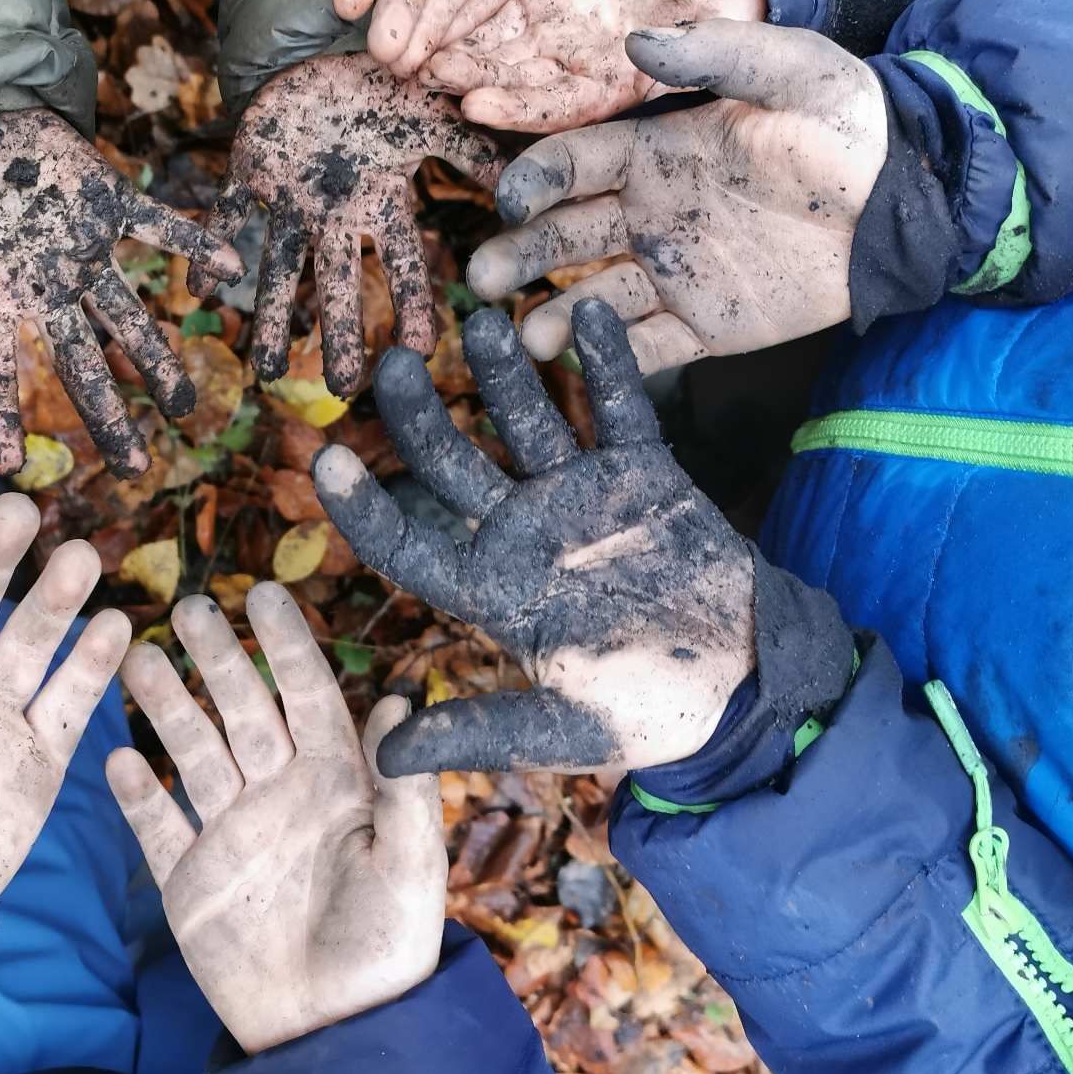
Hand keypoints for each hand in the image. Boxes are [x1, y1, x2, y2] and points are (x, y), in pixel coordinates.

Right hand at [0, 111, 243, 477]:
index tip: (5, 469)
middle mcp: (45, 285)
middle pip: (79, 362)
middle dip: (106, 414)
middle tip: (135, 468)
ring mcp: (82, 250)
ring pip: (127, 313)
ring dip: (157, 354)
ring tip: (190, 402)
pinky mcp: (110, 203)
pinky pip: (159, 228)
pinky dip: (194, 242)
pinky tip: (236, 267)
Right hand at [107, 585, 444, 1051]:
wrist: (334, 1032)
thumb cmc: (387, 949)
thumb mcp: (409, 867)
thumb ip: (404, 787)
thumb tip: (404, 699)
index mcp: (337, 783)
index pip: (308, 697)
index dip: (286, 646)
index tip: (265, 593)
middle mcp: (281, 795)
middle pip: (242, 711)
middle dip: (217, 658)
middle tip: (189, 605)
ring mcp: (232, 834)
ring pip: (193, 753)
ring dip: (169, 707)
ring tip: (137, 657)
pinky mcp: (192, 881)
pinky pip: (158, 827)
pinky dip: (136, 795)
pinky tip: (115, 757)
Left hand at [190, 54, 501, 394]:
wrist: (324, 44)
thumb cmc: (385, 83)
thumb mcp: (433, 115)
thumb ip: (472, 151)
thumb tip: (524, 184)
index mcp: (379, 202)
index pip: (399, 264)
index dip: (408, 305)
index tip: (414, 353)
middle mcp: (336, 212)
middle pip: (339, 282)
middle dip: (341, 333)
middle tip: (341, 387)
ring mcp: (291, 197)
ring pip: (281, 266)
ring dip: (274, 317)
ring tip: (266, 372)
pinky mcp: (251, 170)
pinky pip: (227, 214)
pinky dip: (212, 248)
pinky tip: (200, 289)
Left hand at [315, 302, 756, 775]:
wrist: (746, 688)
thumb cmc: (647, 717)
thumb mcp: (559, 730)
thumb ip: (477, 731)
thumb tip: (382, 763)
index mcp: (493, 591)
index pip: (410, 544)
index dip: (367, 506)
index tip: (326, 458)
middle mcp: (524, 534)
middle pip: (454, 467)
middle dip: (421, 417)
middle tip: (392, 364)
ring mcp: (580, 498)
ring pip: (528, 423)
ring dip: (505, 375)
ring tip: (481, 323)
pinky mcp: (642, 475)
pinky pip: (618, 408)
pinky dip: (606, 362)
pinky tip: (584, 310)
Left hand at [426, 0, 766, 130]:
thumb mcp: (728, 9)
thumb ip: (702, 42)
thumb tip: (657, 57)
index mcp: (624, 84)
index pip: (564, 107)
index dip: (519, 109)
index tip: (477, 106)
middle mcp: (582, 69)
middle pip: (517, 84)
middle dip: (471, 83)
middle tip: (425, 81)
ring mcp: (558, 34)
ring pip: (499, 52)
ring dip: (457, 56)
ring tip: (412, 55)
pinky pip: (496, 11)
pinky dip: (464, 18)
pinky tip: (427, 19)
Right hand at [467, 19, 886, 371]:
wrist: (910, 199)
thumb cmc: (848, 123)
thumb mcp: (790, 71)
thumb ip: (715, 54)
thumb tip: (636, 39)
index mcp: (654, 153)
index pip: (573, 165)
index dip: (534, 180)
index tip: (510, 199)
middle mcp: (650, 214)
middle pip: (565, 236)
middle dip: (519, 256)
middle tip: (485, 280)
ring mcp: (675, 272)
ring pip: (596, 298)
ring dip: (554, 317)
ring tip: (523, 337)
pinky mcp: (709, 324)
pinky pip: (651, 346)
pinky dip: (616, 356)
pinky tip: (583, 362)